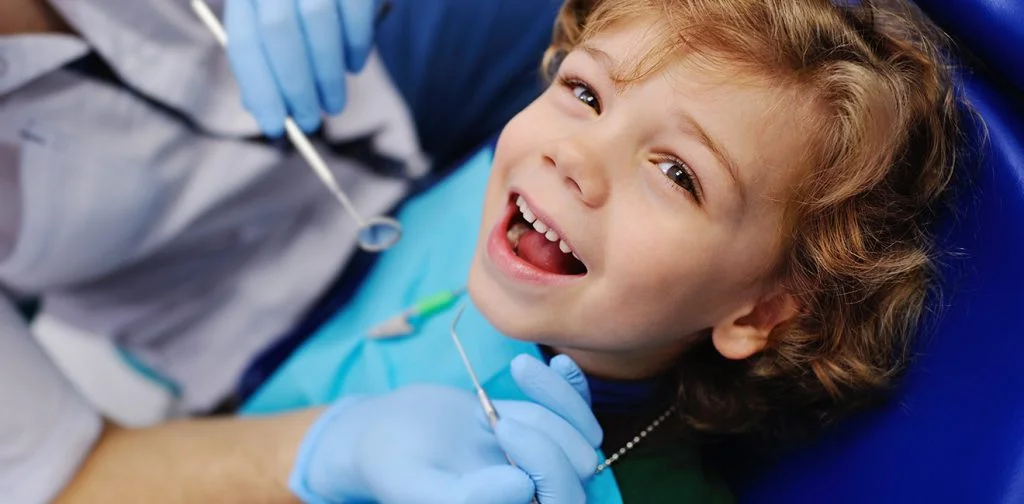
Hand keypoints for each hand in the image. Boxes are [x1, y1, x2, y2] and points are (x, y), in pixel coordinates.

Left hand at [223, 0, 383, 135]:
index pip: (244, 41)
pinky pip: (356, 12)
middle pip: (277, 33)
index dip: (259, 89)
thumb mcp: (277, 20)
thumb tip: (256, 106)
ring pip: (317, 22)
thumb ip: (264, 56)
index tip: (274, 128)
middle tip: (309, 123)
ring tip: (334, 105)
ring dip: (327, 76)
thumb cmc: (304, 3)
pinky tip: (354, 66)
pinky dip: (356, 47)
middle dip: (295, 87)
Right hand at [289, 354, 602, 503]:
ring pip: (583, 434)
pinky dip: (571, 385)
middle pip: (580, 467)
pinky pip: (575, 410)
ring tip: (517, 371)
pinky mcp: (537, 430)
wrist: (382, 434)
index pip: (562, 499)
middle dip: (548, 433)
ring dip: (556, 399)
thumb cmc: (392, 467)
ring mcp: (539, 463)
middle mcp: (532, 495)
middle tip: (497, 414)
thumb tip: (524, 488)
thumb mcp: (419, 486)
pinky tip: (558, 362)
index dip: (546, 464)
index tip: (502, 426)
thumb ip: (468, 498)